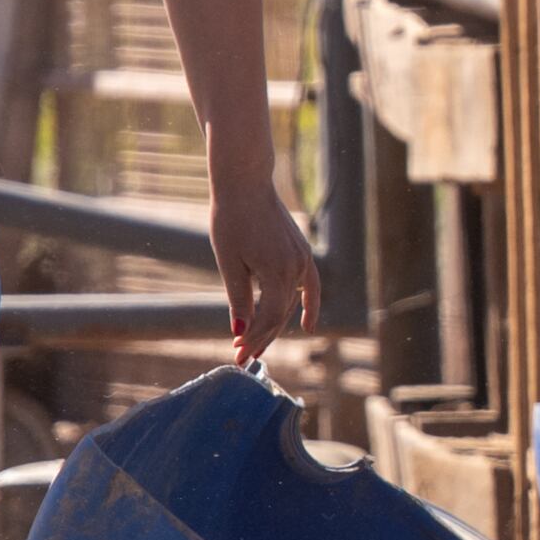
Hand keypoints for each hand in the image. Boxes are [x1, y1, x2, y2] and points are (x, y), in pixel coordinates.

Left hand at [209, 159, 323, 366]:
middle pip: (280, 314)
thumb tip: (242, 332)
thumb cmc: (230, 219)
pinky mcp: (302, 252)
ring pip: (291, 302)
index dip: (252, 338)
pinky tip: (308, 326)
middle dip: (262, 337)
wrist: (245, 183)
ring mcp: (303, 259)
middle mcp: (296, 268)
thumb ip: (239, 299)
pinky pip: (310, 286)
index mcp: (277, 272)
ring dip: (276, 324)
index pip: (267, 318)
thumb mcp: (229, 262)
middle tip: (243, 356)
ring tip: (259, 343)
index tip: (236, 354)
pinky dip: (309, 305)